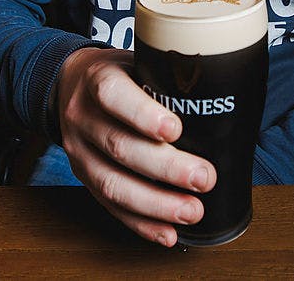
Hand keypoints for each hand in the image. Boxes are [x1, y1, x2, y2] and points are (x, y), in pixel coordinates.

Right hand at [55, 47, 216, 246]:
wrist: (70, 84)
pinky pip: (110, 206)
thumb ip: (167, 77)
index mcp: (97, 78)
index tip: (175, 130)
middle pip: (119, 146)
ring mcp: (79, 150)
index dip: (143, 115)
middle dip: (166, 168)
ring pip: (112, 183)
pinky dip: (141, 224)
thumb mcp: (136, 61)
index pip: (113, 95)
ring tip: (191, 211)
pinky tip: (167, 232)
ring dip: (155, 204)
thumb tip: (223, 92)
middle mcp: (83, 116)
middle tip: (203, 178)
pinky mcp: (83, 177)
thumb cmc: (119, 74)